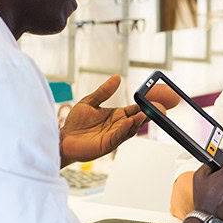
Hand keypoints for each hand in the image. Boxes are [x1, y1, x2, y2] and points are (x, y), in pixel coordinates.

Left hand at [59, 75, 179, 166]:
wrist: (63, 139)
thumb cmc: (75, 123)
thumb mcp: (89, 102)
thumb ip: (103, 91)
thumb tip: (116, 77)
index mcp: (116, 116)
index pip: (135, 109)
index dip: (145, 104)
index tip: (155, 97)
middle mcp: (118, 126)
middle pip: (137, 120)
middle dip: (149, 114)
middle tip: (159, 108)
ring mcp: (113, 136)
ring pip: (130, 129)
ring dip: (138, 122)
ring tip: (145, 114)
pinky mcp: (106, 145)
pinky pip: (118, 137)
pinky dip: (123, 129)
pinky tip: (127, 122)